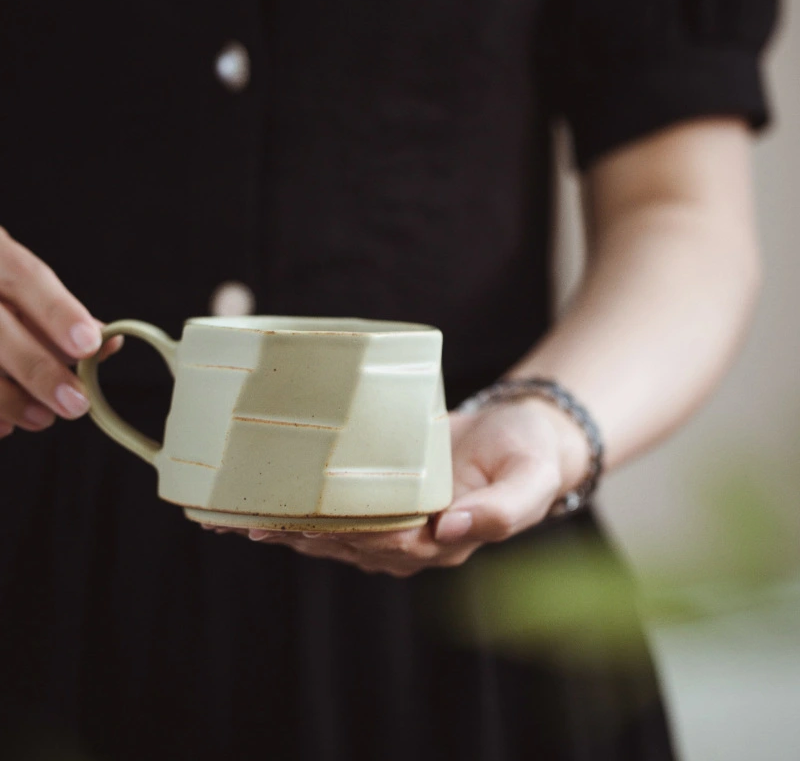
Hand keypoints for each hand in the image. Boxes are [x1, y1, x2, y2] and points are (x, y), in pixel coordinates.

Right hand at [0, 226, 121, 437]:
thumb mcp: (19, 281)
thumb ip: (59, 313)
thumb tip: (109, 343)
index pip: (25, 276)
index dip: (57, 312)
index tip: (88, 346)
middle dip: (37, 369)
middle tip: (76, 404)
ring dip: (7, 398)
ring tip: (42, 419)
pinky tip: (3, 426)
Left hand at [220, 399, 589, 576]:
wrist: (523, 432)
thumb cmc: (530, 453)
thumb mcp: (531, 479)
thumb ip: (501, 511)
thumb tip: (447, 530)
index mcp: (446, 541)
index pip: (388, 541)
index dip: (347, 533)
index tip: (304, 522)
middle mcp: (413, 539)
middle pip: (346, 540)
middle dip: (296, 532)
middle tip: (243, 518)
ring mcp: (395, 519)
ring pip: (333, 530)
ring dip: (285, 524)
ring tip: (232, 515)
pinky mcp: (383, 496)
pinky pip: (338, 507)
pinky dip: (299, 506)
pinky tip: (260, 503)